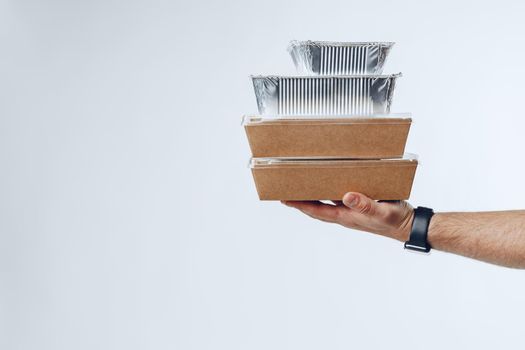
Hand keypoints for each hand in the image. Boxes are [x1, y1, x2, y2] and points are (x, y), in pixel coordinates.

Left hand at [282, 192, 414, 241]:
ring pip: (326, 202)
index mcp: (346, 216)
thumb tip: (347, 196)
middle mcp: (345, 214)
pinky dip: (330, 190)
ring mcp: (351, 210)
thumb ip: (365, 205)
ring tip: (302, 184)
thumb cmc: (396, 220)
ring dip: (314, 195)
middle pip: (316, 207)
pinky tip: (329, 181)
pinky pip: (339, 197)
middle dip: (301, 201)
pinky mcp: (359, 205)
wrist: (409, 225)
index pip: (316, 210)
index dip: (299, 205)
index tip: (285, 199)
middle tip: (286, 190)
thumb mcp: (381, 212)